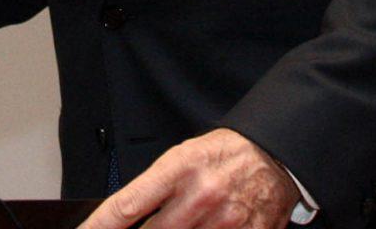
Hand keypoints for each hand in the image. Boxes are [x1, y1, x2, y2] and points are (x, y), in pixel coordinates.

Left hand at [78, 129, 298, 228]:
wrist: (274, 155)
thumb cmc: (224, 154)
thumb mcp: (182, 157)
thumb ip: (154, 189)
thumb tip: (125, 218)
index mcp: (179, 169)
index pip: (128, 204)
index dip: (101, 225)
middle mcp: (200, 196)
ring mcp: (225, 220)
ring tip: (182, 222)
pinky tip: (205, 227)